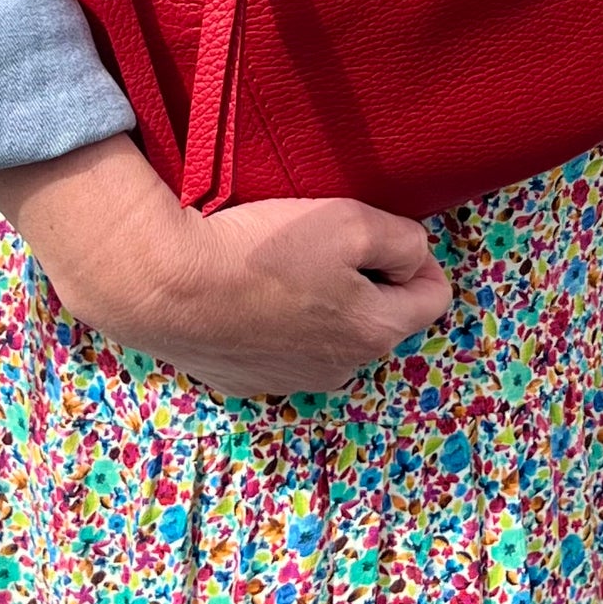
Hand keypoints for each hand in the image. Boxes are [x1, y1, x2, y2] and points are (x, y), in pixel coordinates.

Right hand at [0, 134, 451, 396]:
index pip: (434, 297)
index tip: (382, 232)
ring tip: (282, 264)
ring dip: (320, 303)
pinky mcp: (246, 380)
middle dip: (366, 281)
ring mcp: (291, 381)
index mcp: (376, 333)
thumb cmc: (265, 248)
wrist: (167, 284)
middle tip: (326, 243)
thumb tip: (414, 256)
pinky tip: (248, 290)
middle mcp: (342, 370)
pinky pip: (281, 345)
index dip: (417, 257)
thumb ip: (403, 240)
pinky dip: (275, 319)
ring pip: (330, 335)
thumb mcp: (352, 222)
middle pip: (379, 317)